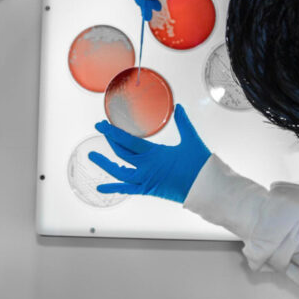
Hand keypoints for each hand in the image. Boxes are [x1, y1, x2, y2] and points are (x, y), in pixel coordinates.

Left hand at [89, 104, 210, 202]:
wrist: (205, 189)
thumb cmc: (199, 165)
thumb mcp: (190, 139)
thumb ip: (183, 122)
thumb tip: (179, 108)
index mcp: (154, 153)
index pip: (127, 141)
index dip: (112, 132)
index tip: (102, 125)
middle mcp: (145, 167)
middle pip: (120, 152)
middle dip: (108, 139)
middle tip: (99, 128)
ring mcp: (145, 180)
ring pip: (118, 172)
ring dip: (105, 163)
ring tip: (92, 155)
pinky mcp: (148, 190)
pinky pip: (126, 189)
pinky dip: (113, 188)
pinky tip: (100, 188)